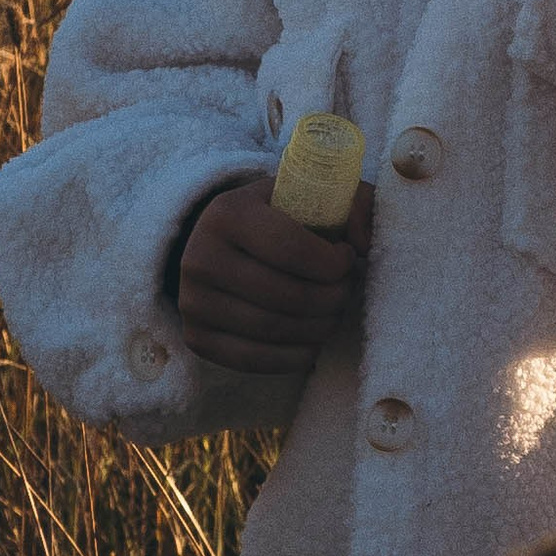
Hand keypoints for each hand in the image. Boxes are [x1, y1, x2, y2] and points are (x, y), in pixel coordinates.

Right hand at [177, 177, 371, 374]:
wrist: (224, 243)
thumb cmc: (281, 218)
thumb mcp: (313, 195)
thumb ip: (353, 204)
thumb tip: (363, 244)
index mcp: (228, 213)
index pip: (292, 249)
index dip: (333, 263)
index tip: (347, 258)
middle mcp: (200, 256)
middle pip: (287, 296)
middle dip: (333, 299)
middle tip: (345, 291)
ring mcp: (193, 301)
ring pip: (274, 330)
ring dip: (319, 328)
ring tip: (332, 312)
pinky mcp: (196, 337)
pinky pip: (255, 360)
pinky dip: (296, 356)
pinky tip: (313, 340)